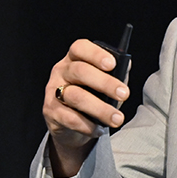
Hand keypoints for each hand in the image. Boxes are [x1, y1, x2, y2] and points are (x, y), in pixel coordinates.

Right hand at [42, 39, 130, 176]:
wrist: (74, 125)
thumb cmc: (93, 96)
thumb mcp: (104, 83)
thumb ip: (116, 73)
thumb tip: (126, 66)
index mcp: (75, 59)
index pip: (80, 48)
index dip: (96, 54)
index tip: (112, 64)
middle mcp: (61, 71)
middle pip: (80, 71)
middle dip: (105, 83)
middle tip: (124, 94)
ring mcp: (53, 91)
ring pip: (76, 96)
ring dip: (100, 108)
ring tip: (117, 118)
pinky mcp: (50, 111)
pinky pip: (70, 118)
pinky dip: (88, 126)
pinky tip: (99, 129)